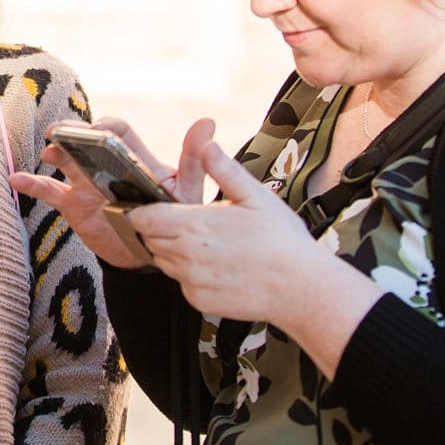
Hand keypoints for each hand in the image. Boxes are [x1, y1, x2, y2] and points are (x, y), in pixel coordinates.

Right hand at [9, 117, 197, 269]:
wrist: (156, 255)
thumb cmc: (178, 217)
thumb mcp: (189, 190)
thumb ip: (194, 158)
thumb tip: (208, 121)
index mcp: (134, 157)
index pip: (118, 132)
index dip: (107, 126)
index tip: (99, 129)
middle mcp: (108, 165)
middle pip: (87, 141)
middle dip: (74, 133)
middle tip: (63, 131)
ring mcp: (88, 183)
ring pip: (67, 160)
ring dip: (57, 152)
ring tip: (52, 150)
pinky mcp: (75, 205)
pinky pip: (50, 192)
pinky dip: (32, 185)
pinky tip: (16, 180)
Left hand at [127, 118, 352, 325]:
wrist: (303, 288)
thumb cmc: (282, 239)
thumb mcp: (255, 195)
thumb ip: (224, 169)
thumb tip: (206, 143)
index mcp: (193, 225)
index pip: (142, 218)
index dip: (143, 211)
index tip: (157, 207)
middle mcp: (185, 255)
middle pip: (149, 239)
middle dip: (160, 229)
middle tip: (190, 223)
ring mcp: (191, 281)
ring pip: (163, 262)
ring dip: (174, 252)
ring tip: (207, 244)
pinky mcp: (199, 301)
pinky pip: (182, 283)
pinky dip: (190, 274)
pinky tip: (217, 266)